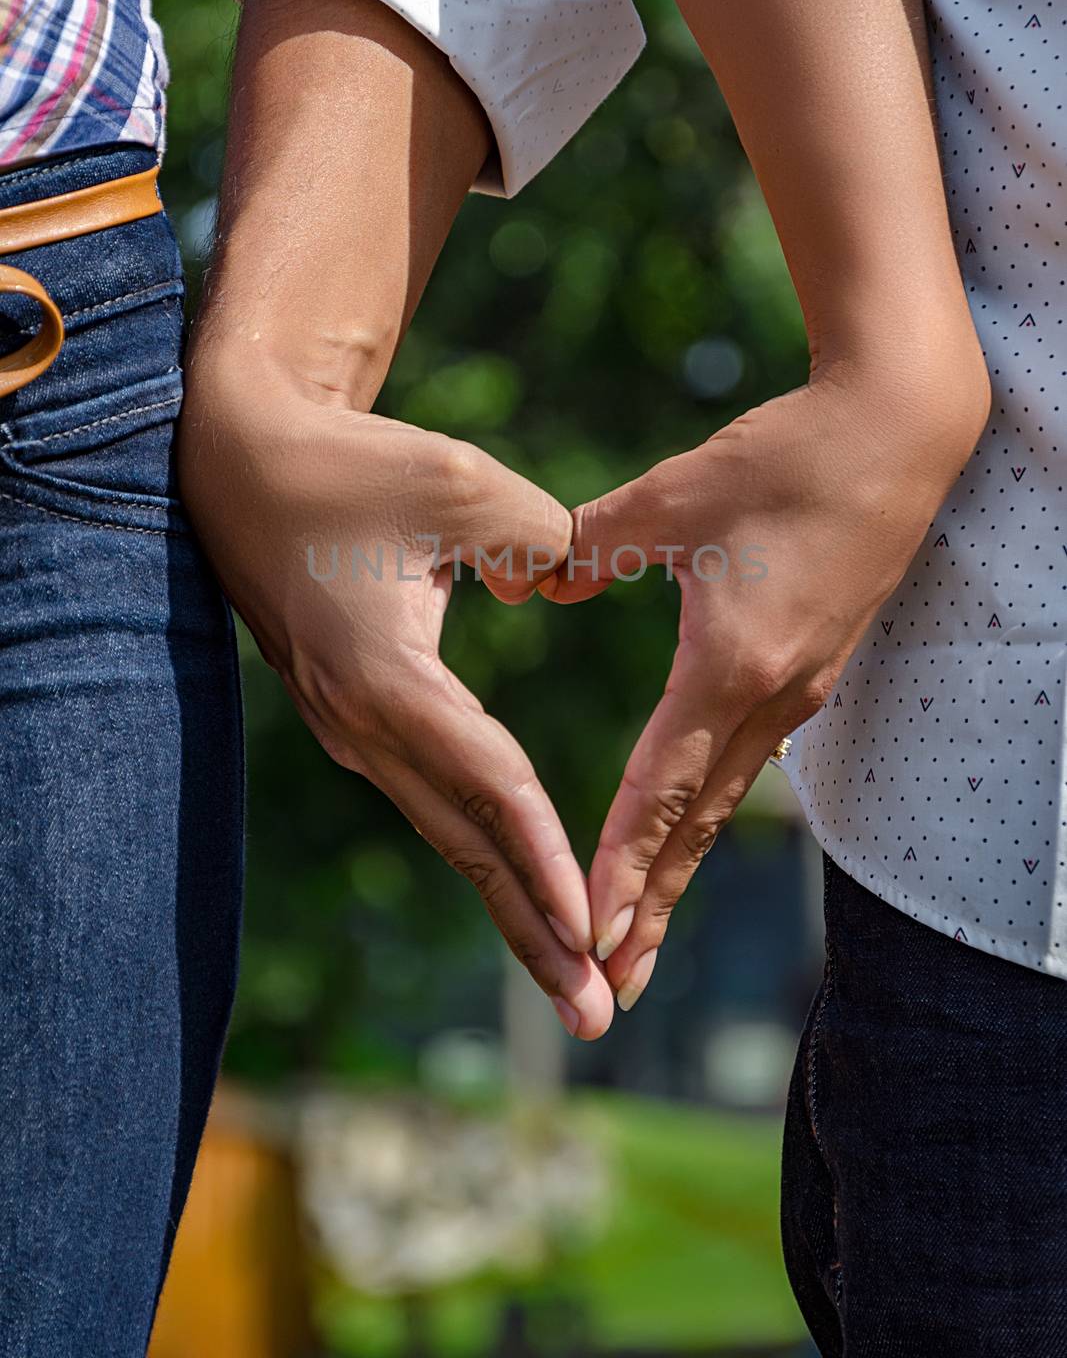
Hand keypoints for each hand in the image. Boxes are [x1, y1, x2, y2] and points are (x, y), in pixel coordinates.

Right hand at [177, 355, 613, 1039]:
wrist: (241, 466)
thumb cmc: (351, 466)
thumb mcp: (462, 485)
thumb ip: (544, 542)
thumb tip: (568, 587)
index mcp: (387, 679)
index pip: (488, 782)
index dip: (545, 856)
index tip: (593, 929)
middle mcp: (363, 726)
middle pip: (465, 844)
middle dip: (532, 932)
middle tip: (594, 1019)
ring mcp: (352, 732)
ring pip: (448, 834)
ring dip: (512, 907)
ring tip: (572, 986)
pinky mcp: (356, 721)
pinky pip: (431, 801)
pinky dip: (485, 853)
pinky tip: (520, 893)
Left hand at [540, 362, 989, 1010]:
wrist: (898, 435)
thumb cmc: (784, 459)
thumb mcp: (673, 495)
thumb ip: (589, 542)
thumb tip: (530, 581)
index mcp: (728, 666)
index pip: (661, 789)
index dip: (621, 866)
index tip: (588, 932)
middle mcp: (771, 697)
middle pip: (698, 824)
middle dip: (654, 907)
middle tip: (614, 982)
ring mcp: (799, 689)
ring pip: (726, 798)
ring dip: (681, 866)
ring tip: (646, 927)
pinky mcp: (814, 668)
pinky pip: (750, 758)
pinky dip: (708, 807)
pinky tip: (687, 822)